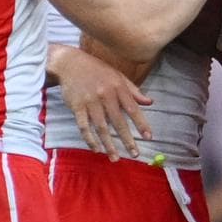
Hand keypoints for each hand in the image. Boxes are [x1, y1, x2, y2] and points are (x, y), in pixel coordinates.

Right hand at [51, 45, 152, 160]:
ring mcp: (90, 101)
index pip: (133, 109)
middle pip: (118, 121)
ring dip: (108, 144)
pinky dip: (90, 139)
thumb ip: (134, 91)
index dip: (141, 123)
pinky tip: (96, 149)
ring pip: (101, 127)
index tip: (149, 137)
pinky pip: (84, 126)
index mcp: (118, 87)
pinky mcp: (76, 107)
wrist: (70, 63)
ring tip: (115, 158)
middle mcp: (105, 95)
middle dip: (127, 139)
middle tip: (134, 154)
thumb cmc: (98, 71)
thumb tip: (150, 102)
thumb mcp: (118, 76)